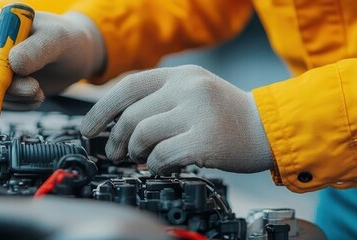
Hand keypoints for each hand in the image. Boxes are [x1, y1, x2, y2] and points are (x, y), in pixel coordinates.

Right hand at [0, 11, 104, 109]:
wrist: (77, 57)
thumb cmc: (68, 39)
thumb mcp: (58, 39)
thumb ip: (37, 49)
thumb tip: (14, 64)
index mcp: (1, 23)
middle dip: (0, 84)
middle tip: (32, 89)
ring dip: (13, 97)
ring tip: (39, 93)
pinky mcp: (4, 86)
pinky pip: (1, 101)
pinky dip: (18, 104)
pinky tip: (36, 98)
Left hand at [81, 65, 272, 174]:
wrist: (267, 130)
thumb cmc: (229, 116)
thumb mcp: (194, 92)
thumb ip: (160, 101)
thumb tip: (119, 125)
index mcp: (181, 75)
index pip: (128, 86)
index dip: (102, 109)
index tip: (89, 127)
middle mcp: (188, 89)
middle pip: (131, 114)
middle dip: (116, 138)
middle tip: (115, 152)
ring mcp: (197, 114)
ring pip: (143, 135)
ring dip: (134, 152)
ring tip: (139, 158)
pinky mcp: (204, 140)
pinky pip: (161, 156)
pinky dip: (154, 165)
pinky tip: (159, 166)